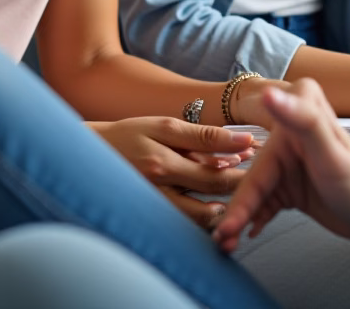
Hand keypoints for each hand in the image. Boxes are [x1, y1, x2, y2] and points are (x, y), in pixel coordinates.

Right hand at [90, 117, 256, 227]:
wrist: (88, 157)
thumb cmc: (128, 135)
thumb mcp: (162, 126)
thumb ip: (200, 136)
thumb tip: (241, 141)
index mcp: (163, 162)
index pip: (216, 170)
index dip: (243, 165)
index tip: (261, 155)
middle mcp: (159, 188)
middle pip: (213, 195)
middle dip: (242, 184)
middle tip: (261, 175)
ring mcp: (156, 206)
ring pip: (202, 217)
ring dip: (226, 206)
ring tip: (243, 192)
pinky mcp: (153, 216)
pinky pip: (187, 224)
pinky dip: (206, 216)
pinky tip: (217, 207)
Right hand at [213, 80, 349, 251]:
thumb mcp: (330, 150)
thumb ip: (301, 119)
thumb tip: (269, 93)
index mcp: (293, 118)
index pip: (258, 166)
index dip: (241, 199)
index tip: (226, 225)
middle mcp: (285, 134)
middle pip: (252, 179)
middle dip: (236, 213)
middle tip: (222, 239)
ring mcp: (286, 161)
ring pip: (253, 193)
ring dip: (240, 218)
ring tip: (228, 243)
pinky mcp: (288, 183)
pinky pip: (262, 201)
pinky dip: (253, 218)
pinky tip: (246, 235)